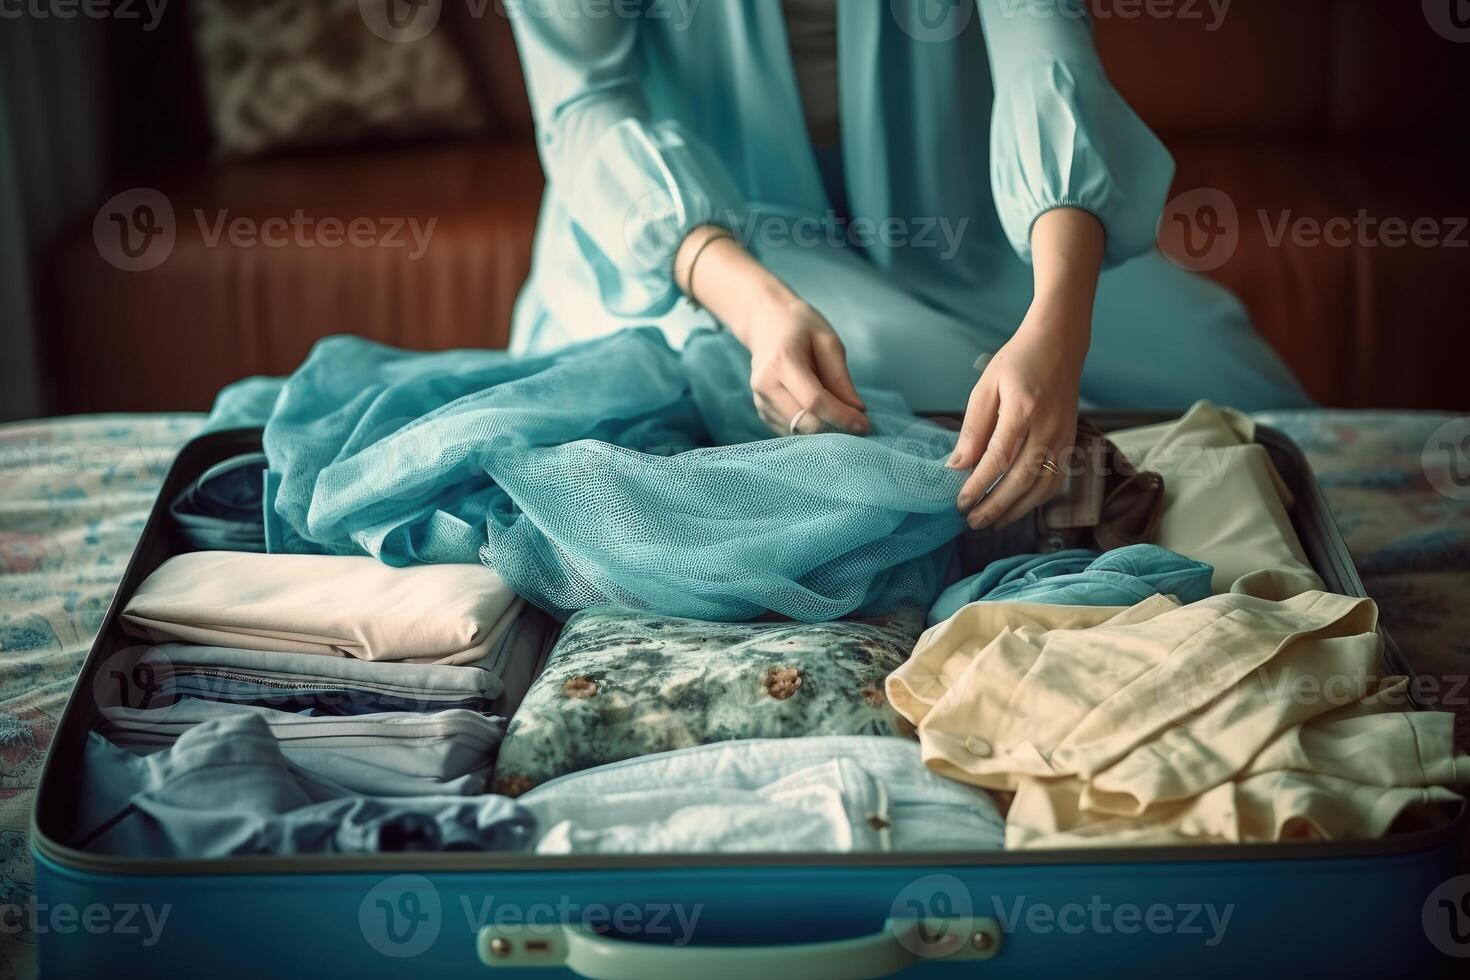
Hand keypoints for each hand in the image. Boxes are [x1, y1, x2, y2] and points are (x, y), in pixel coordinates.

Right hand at [742, 298, 870, 435]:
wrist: (765, 322)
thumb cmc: (800, 327)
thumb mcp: (828, 341)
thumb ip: (840, 377)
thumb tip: (857, 410)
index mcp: (782, 362)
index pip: (815, 401)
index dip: (842, 417)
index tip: (866, 425)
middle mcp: (765, 385)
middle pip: (804, 423)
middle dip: (835, 429)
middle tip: (858, 424)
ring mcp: (760, 401)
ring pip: (797, 432)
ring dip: (824, 431)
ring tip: (840, 414)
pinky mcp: (762, 411)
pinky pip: (790, 431)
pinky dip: (811, 429)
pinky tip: (821, 413)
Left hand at [947, 305, 1084, 528]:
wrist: (1059, 345)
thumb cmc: (1017, 362)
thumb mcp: (986, 387)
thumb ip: (973, 428)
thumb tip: (957, 465)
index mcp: (1023, 410)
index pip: (998, 459)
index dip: (978, 485)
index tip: (960, 502)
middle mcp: (1047, 427)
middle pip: (1021, 479)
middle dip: (995, 505)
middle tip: (972, 521)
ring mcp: (1063, 436)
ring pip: (1042, 486)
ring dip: (1016, 509)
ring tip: (992, 522)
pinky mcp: (1070, 441)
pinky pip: (1056, 479)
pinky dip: (1036, 499)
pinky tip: (1018, 506)